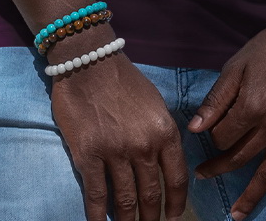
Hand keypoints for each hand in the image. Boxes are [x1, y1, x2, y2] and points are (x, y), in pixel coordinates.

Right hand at [49, 26, 188, 220]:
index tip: (173, 219)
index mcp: (164, 131)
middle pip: (152, 195)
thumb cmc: (123, 80)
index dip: (176, 205)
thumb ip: (162, 132)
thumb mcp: (155, 103)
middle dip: (153, 219)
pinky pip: (96, 196)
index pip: (177, 179)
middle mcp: (144, 145)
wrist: (89, 61)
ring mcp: (116, 152)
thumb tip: (166, 161)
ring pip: (125, 201)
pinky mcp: (88, 155)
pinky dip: (98, 217)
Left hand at [187, 1, 265, 219]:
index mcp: (252, 108)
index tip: (209, 131)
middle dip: (219, 168)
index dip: (211, 137)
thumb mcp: (238, 65)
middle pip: (240, 157)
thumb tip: (195, 128)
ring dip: (251, 195)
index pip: (223, 137)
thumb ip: (217, 99)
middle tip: (203, 176)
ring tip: (237, 216)